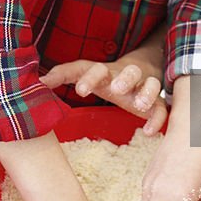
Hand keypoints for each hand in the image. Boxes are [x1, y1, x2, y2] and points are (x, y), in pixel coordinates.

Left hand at [42, 55, 165, 133]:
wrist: (144, 68)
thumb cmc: (109, 76)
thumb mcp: (87, 72)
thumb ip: (64, 74)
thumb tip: (38, 82)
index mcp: (108, 70)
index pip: (98, 69)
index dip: (90, 78)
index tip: (80, 91)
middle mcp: (128, 76)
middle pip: (131, 71)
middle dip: (124, 79)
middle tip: (117, 89)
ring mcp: (144, 87)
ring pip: (152, 85)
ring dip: (146, 93)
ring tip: (138, 105)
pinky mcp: (156, 102)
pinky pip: (161, 108)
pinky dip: (158, 119)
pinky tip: (149, 132)